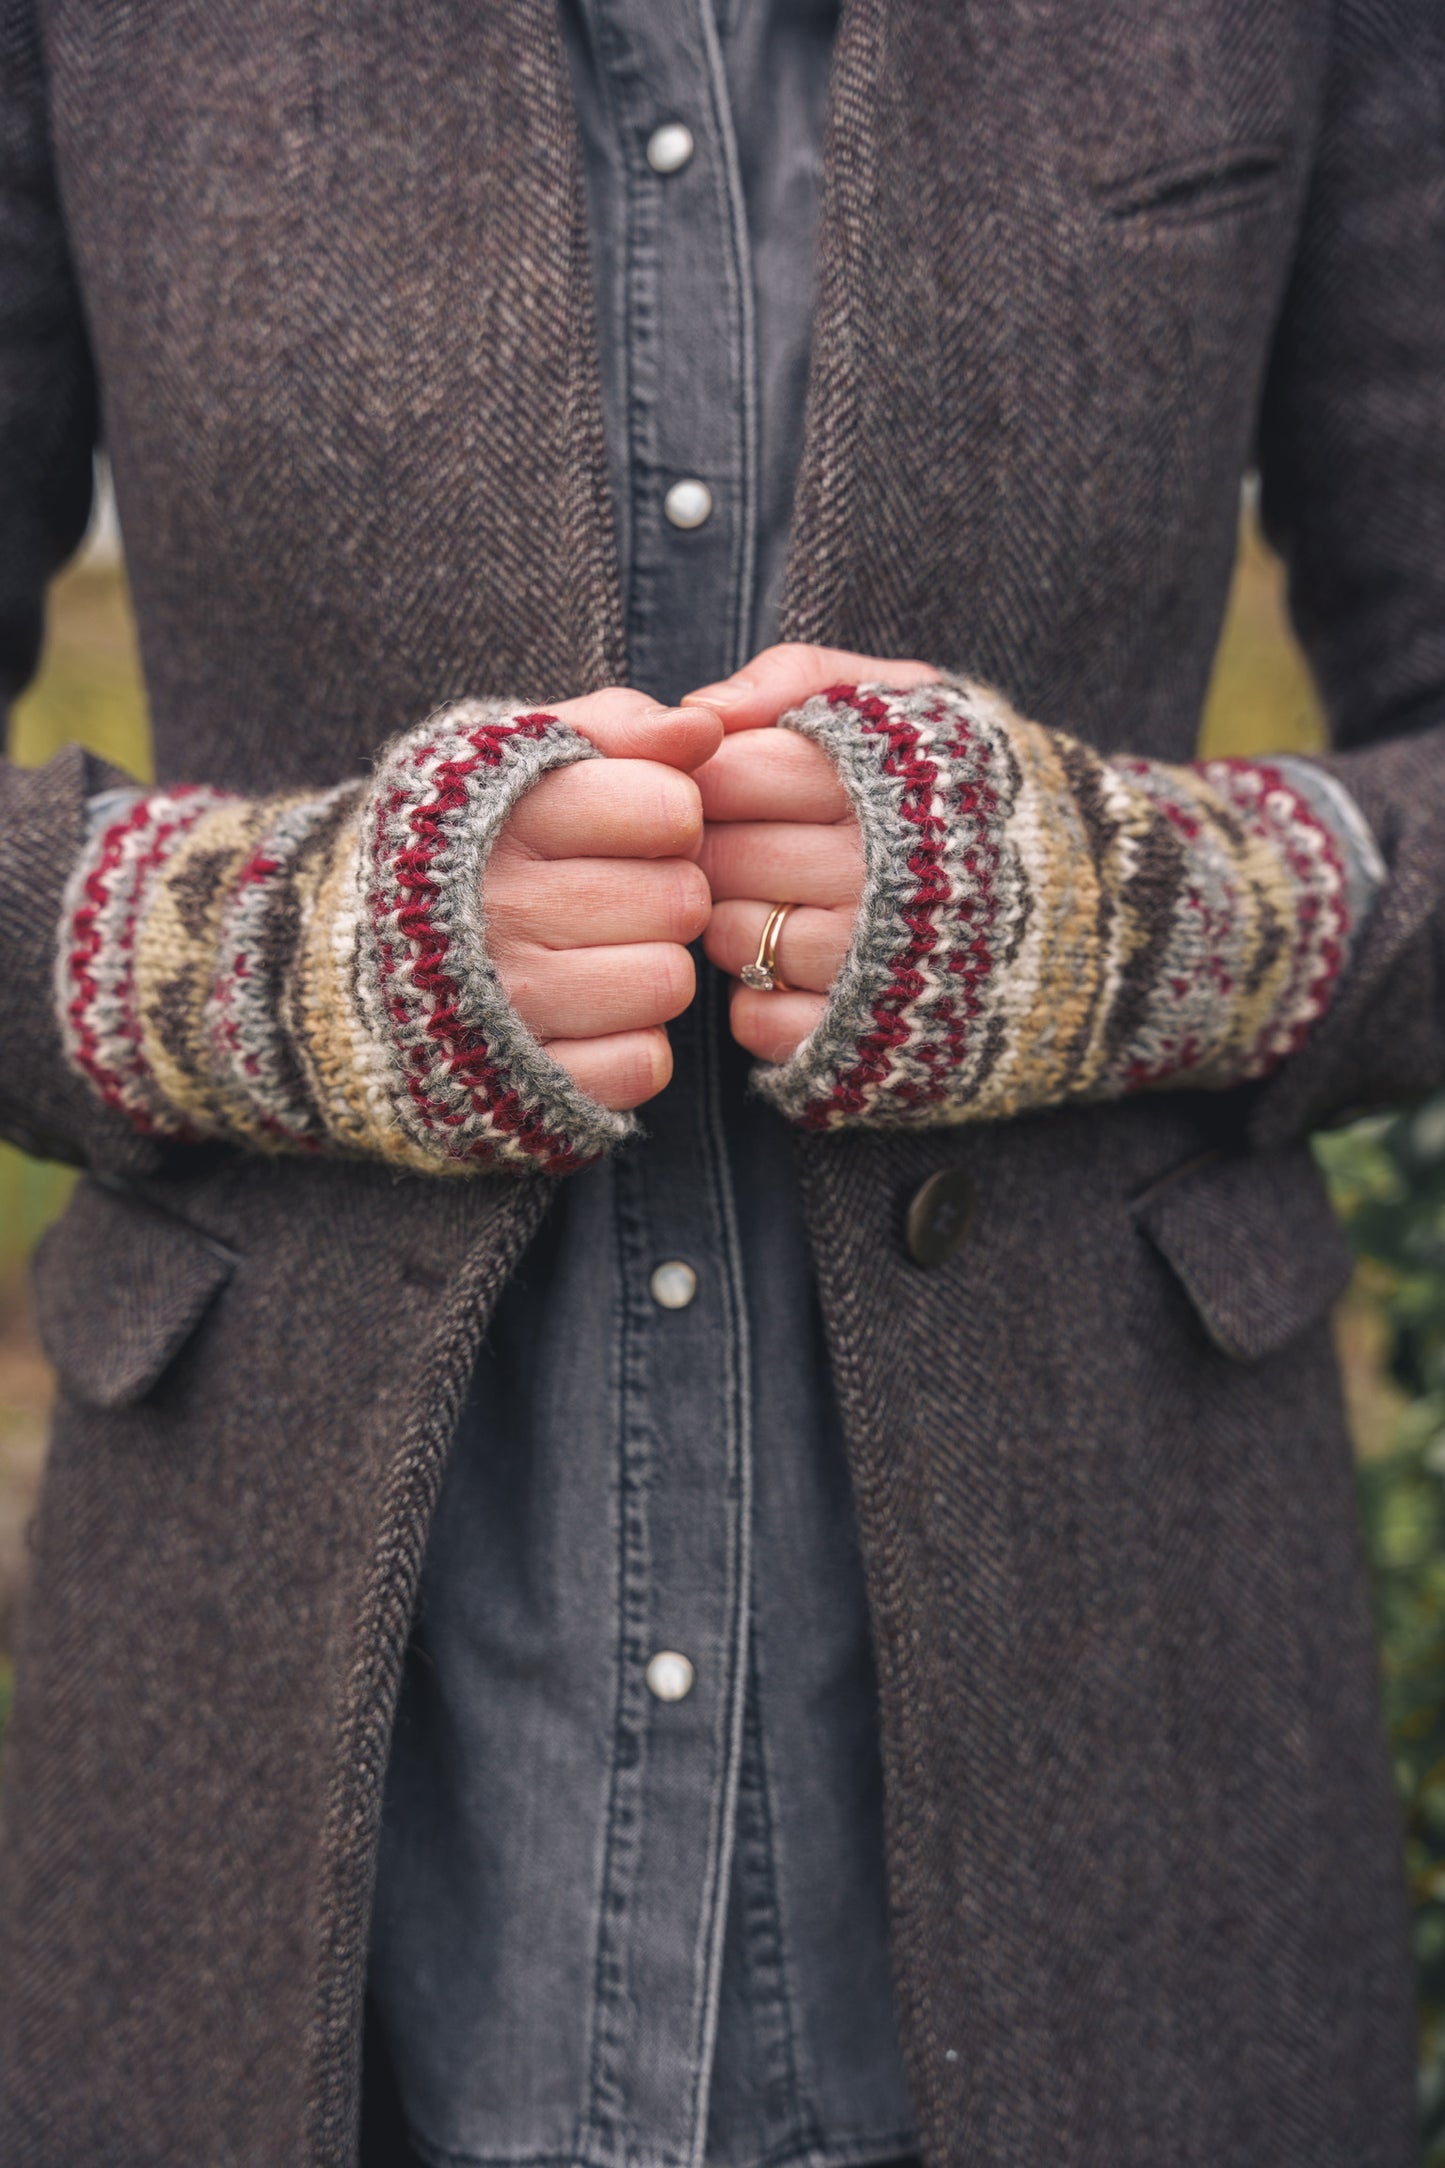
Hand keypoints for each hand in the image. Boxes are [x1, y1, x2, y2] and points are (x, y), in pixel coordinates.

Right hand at [488, 689, 721, 1107]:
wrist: (326, 966)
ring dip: (649, 970)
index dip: (666, 814)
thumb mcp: (512, 761)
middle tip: (611, 897)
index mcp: (505, 818)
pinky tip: (580, 1017)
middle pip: (681, 900)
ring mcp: (507, 1009)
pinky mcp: (522, 1089)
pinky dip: (626, 1045)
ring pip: (668, 983)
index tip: (628, 826)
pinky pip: (645, 1064)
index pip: (669, 809)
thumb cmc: (456, 847)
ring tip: (594, 955)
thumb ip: (612, 726)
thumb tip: (704, 728)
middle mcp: (499, 912)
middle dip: (663, 892)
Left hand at [688, 645, 938, 1062]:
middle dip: (717, 846)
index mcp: (893, 786)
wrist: (1110, 923)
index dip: (715, 775)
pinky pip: (758, 1021)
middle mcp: (888, 881)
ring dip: (734, 922)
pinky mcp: (869, 1050)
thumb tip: (696, 714)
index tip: (729, 780)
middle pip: (727, 857)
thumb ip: (804, 677)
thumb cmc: (978, 796)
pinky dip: (757, 998)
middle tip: (742, 842)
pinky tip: (795, 970)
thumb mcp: (915, 701)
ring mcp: (880, 974)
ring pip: (735, 939)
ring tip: (776, 902)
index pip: (739, 772)